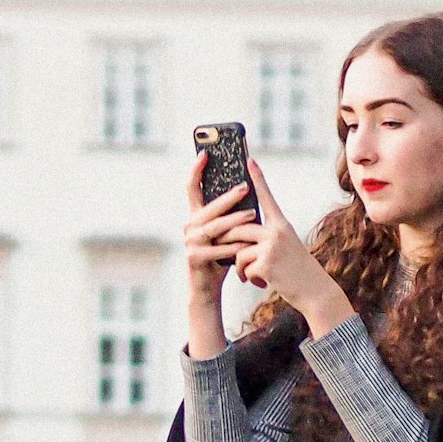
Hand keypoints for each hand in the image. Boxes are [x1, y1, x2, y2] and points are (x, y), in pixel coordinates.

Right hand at [184, 155, 259, 301]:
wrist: (208, 288)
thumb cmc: (221, 257)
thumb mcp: (226, 232)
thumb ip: (229, 214)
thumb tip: (248, 186)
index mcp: (196, 215)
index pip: (192, 187)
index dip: (196, 169)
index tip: (206, 153)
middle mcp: (189, 226)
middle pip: (208, 207)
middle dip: (228, 197)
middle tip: (246, 187)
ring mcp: (189, 242)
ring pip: (213, 227)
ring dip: (234, 221)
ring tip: (253, 215)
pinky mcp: (194, 258)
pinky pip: (215, 250)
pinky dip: (231, 248)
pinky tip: (245, 245)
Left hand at [232, 160, 354, 335]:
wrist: (315, 291)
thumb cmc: (298, 271)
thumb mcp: (286, 248)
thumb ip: (266, 239)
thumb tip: (239, 240)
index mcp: (282, 225)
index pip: (267, 197)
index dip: (257, 178)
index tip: (249, 159)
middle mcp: (277, 232)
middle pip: (239, 228)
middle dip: (228, 241)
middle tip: (226, 251)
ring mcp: (272, 247)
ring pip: (239, 250)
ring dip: (239, 266)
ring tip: (247, 274)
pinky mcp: (266, 264)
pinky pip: (244, 267)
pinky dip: (247, 277)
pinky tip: (259, 283)